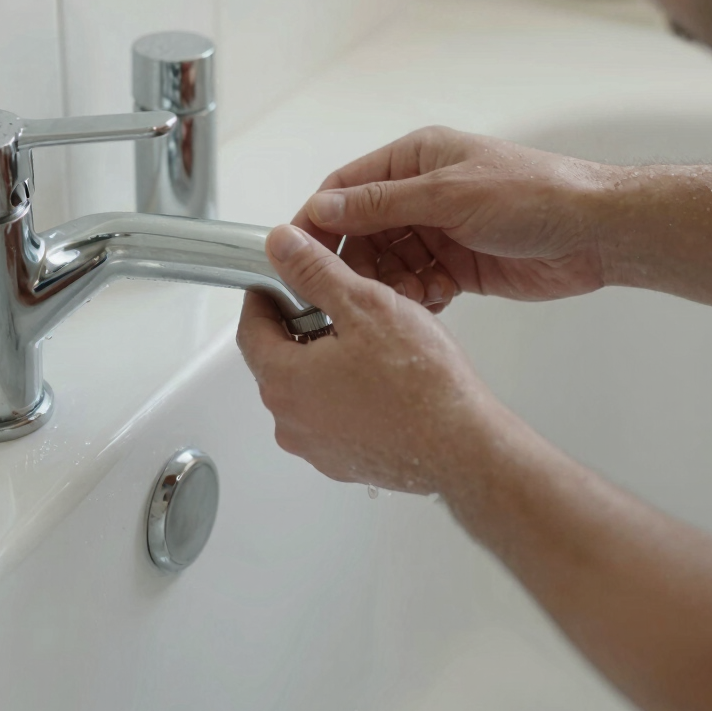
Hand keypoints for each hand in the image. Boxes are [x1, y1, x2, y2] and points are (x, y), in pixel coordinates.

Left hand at [237, 224, 508, 492]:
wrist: (462, 447)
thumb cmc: (420, 383)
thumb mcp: (366, 307)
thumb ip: (317, 273)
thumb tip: (282, 247)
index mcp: (283, 380)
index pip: (250, 328)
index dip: (266, 297)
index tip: (281, 282)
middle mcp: (290, 421)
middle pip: (278, 360)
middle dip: (301, 329)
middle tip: (338, 307)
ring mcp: (317, 448)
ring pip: (308, 391)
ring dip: (326, 364)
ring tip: (370, 344)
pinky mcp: (345, 463)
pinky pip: (334, 419)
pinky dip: (348, 396)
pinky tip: (384, 382)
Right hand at [292, 126, 616, 310]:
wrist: (595, 233)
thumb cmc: (534, 195)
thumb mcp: (449, 194)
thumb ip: (383, 204)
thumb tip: (323, 208)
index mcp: (416, 160)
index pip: (347, 187)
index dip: (318, 220)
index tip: (296, 253)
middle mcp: (423, 193)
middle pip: (364, 230)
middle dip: (353, 262)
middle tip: (344, 291)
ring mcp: (441, 230)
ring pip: (389, 263)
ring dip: (386, 285)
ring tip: (394, 302)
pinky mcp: (459, 265)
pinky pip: (419, 284)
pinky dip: (416, 298)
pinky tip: (428, 305)